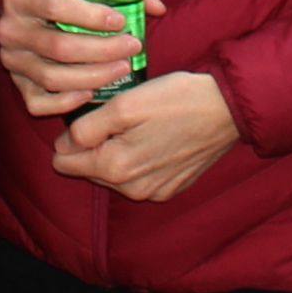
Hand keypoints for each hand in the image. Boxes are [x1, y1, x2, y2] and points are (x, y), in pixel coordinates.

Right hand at [0, 0, 166, 116]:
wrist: (24, 1)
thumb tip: (155, 5)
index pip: (55, 5)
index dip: (90, 16)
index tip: (121, 21)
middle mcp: (10, 28)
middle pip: (58, 47)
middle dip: (102, 50)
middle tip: (133, 47)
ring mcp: (11, 59)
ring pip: (52, 78)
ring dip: (93, 76)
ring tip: (123, 68)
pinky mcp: (16, 82)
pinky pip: (37, 102)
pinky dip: (66, 102)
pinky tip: (93, 92)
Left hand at [50, 70, 240, 201]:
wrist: (228, 109)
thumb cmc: (177, 100)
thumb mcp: (125, 104)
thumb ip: (87, 128)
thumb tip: (62, 145)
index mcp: (114, 168)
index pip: (63, 163)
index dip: (70, 136)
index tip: (91, 116)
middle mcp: (131, 189)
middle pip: (89, 169)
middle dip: (95, 144)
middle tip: (118, 115)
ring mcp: (153, 192)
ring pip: (113, 174)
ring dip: (117, 151)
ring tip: (139, 124)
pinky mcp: (170, 189)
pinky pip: (139, 177)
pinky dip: (140, 159)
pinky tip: (156, 137)